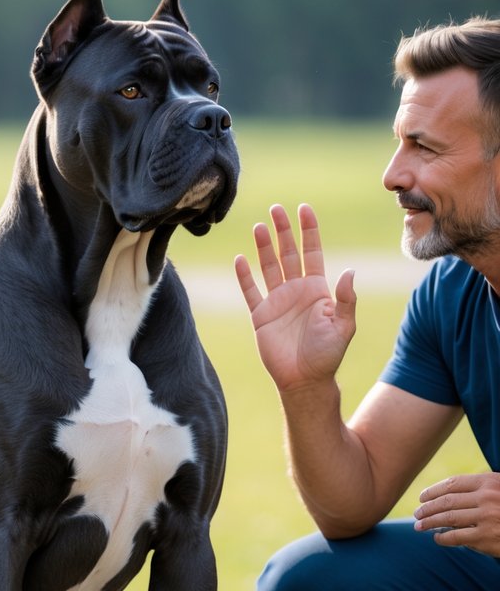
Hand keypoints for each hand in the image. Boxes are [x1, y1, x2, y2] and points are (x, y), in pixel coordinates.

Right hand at [234, 204, 355, 392]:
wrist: (305, 381)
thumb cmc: (327, 356)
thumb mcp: (343, 327)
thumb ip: (346, 299)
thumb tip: (350, 271)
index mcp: (317, 290)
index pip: (312, 252)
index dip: (309, 231)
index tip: (304, 209)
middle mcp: (296, 291)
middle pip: (288, 253)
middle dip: (283, 231)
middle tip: (277, 209)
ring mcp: (277, 302)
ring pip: (269, 267)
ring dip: (264, 247)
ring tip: (259, 226)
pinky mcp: (261, 316)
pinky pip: (250, 291)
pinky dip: (244, 276)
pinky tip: (240, 259)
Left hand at [415, 473, 499, 556]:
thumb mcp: (498, 490)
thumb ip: (478, 490)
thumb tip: (443, 499)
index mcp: (489, 482)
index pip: (453, 483)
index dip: (433, 490)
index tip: (422, 498)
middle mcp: (487, 497)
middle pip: (447, 501)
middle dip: (428, 508)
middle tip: (417, 514)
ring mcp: (486, 517)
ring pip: (448, 518)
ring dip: (429, 522)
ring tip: (419, 526)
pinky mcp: (486, 537)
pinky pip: (456, 537)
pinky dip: (442, 538)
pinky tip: (437, 538)